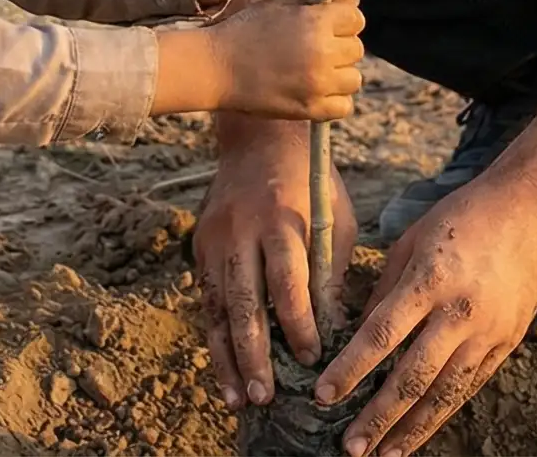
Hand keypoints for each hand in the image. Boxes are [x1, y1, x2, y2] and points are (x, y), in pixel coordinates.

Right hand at [195, 122, 358, 405]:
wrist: (257, 138)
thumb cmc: (310, 183)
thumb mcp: (333, 216)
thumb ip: (330, 270)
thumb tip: (336, 331)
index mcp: (279, 218)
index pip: (286, 278)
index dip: (297, 321)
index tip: (311, 357)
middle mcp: (240, 231)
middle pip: (244, 301)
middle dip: (254, 352)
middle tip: (266, 395)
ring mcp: (214, 240)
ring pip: (217, 308)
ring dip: (228, 358)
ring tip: (240, 399)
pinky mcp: (200, 248)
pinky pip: (208, 301)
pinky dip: (217, 338)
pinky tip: (226, 372)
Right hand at [208, 0, 364, 121]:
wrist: (216, 67)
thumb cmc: (245, 31)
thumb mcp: (278, 6)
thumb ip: (316, 6)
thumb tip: (354, 5)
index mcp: (315, 22)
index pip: (356, 19)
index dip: (343, 21)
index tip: (329, 26)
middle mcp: (321, 52)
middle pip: (356, 49)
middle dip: (340, 47)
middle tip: (317, 50)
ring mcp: (317, 83)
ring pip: (353, 78)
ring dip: (339, 74)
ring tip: (316, 71)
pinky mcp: (310, 109)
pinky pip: (344, 106)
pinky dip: (335, 100)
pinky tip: (316, 90)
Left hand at [318, 176, 536, 455]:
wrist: (531, 210)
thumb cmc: (463, 216)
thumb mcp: (412, 239)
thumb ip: (384, 287)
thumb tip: (359, 332)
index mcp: (429, 280)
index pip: (380, 335)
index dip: (349, 370)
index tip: (324, 396)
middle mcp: (458, 312)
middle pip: (412, 377)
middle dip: (378, 417)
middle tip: (350, 448)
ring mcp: (487, 332)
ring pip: (445, 393)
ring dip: (412, 430)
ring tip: (385, 455)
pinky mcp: (506, 343)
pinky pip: (470, 386)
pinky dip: (443, 411)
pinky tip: (422, 431)